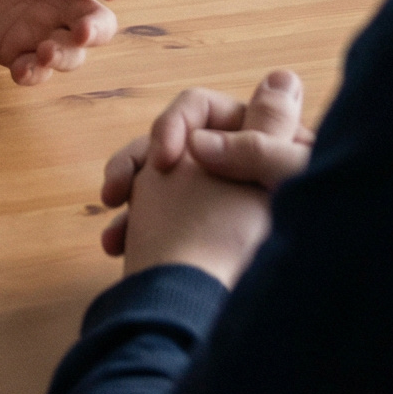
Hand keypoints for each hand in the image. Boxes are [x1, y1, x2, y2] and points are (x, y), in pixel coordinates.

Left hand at [0, 0, 128, 83]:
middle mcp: (65, 4)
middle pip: (99, 25)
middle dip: (95, 32)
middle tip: (81, 32)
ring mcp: (46, 31)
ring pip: (71, 54)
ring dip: (64, 57)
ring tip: (45, 52)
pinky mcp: (20, 52)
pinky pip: (34, 70)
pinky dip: (33, 74)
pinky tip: (21, 72)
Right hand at [99, 70, 313, 283]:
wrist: (194, 314)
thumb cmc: (230, 241)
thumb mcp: (253, 171)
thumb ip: (269, 126)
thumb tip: (283, 79)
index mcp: (262, 155)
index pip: (208, 109)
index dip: (178, 123)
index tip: (162, 155)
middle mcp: (243, 177)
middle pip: (179, 141)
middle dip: (143, 159)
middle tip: (119, 189)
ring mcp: (216, 207)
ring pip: (161, 174)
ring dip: (132, 187)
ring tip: (110, 209)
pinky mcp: (195, 236)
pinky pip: (157, 211)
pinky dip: (134, 220)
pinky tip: (116, 241)